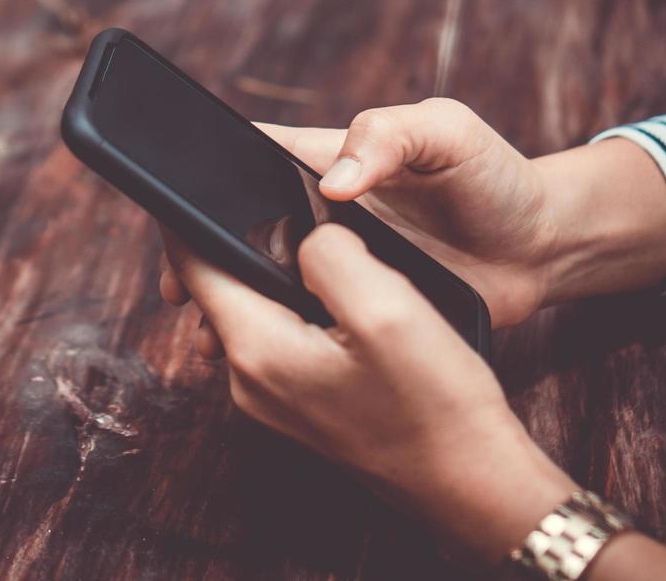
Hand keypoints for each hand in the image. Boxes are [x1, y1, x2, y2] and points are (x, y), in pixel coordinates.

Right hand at [161, 97, 665, 341]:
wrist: (544, 248)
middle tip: (183, 293)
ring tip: (210, 334)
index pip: (241, 159)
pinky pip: (299, 321)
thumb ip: (389, 135)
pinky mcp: (353, 306)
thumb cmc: (495, 176)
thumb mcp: (447, 131)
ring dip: (230, 303)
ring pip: (259, 279)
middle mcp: (314, 210)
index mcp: (321, 159)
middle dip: (200, 256)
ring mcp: (332, 262)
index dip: (202, 184)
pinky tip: (257, 359)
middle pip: (235, 226)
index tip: (178, 221)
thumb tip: (331, 183)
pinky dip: (274, 337)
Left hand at [164, 224, 576, 563]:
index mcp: (256, 349)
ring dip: (285, 275)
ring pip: (258, 308)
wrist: (473, 484)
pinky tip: (352, 302)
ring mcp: (273, 397)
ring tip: (336, 256)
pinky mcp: (302, 403)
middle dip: (250, 243)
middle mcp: (248, 379)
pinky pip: (286, 335)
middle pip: (224, 285)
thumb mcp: (387, 307)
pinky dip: (307, 307)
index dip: (193, 216)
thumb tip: (306, 236)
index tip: (211, 181)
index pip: (193, 265)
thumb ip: (330, 253)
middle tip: (296, 211)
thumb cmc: (435, 405)